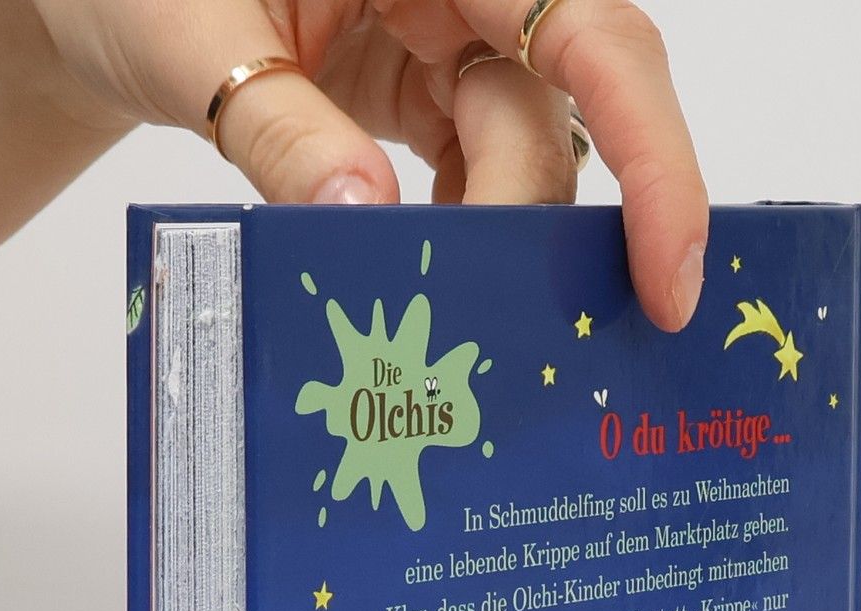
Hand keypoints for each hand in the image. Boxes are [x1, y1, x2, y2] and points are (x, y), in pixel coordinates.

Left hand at [27, 0, 707, 329]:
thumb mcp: (190, 40)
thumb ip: (281, 128)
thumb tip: (367, 225)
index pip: (592, 29)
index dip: (657, 151)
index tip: (670, 267)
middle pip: (561, 106)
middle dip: (541, 223)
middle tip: (509, 329)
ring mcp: (446, 31)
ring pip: (524, 148)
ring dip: (498, 241)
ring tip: (458, 323)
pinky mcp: (421, 86)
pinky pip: (477, 167)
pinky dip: (463, 233)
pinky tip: (433, 287)